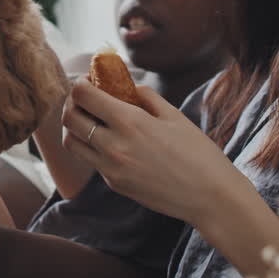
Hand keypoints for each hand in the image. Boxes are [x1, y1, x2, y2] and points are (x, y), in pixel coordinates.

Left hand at [60, 77, 241, 225]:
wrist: (209, 197)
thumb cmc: (198, 153)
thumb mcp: (174, 116)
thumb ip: (145, 97)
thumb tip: (126, 85)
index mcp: (129, 122)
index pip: (83, 95)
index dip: (81, 84)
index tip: (89, 80)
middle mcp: (113, 146)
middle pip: (69, 118)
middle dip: (72, 103)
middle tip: (85, 98)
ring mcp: (110, 169)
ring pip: (72, 143)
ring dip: (75, 127)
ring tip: (91, 120)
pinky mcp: (114, 184)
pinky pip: (91, 161)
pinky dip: (92, 146)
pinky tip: (110, 141)